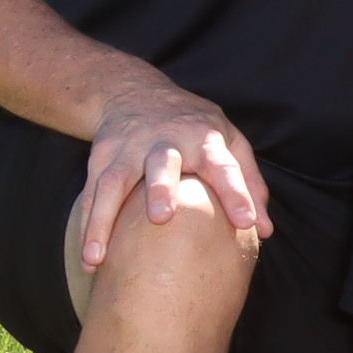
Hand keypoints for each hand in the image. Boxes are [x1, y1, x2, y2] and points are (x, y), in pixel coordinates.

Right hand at [74, 81, 270, 267]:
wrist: (134, 92)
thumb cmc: (195, 127)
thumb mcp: (229, 141)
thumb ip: (249, 184)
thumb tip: (265, 231)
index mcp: (204, 139)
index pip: (225, 165)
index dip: (237, 193)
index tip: (247, 223)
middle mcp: (165, 142)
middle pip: (162, 164)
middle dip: (160, 189)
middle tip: (161, 218)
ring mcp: (128, 149)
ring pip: (114, 182)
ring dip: (104, 220)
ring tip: (97, 258)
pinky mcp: (100, 158)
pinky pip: (90, 194)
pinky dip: (87, 226)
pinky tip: (88, 260)